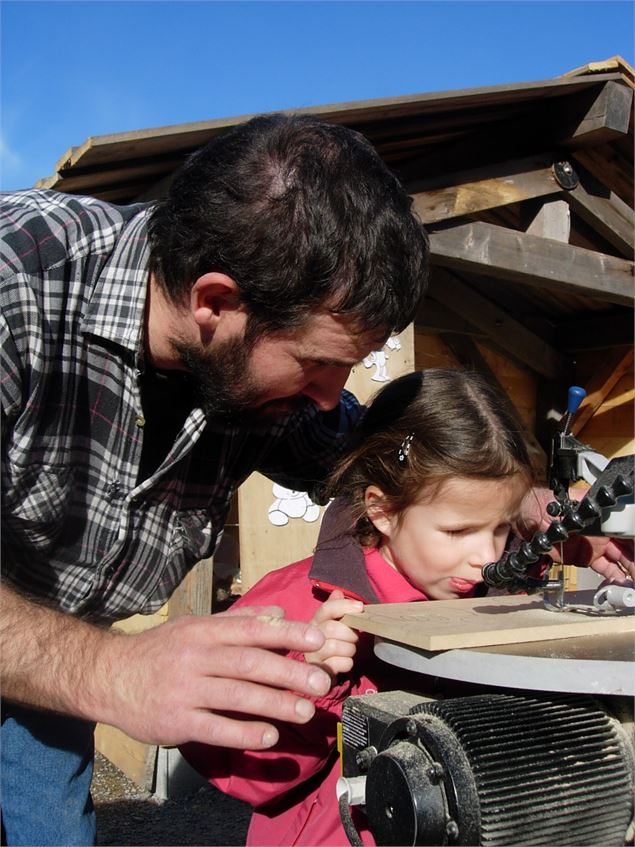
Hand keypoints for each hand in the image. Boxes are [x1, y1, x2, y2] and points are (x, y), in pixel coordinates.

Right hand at [92, 604, 332, 749]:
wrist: (109, 677)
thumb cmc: (160, 650)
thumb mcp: (195, 626)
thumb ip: (238, 621)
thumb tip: (279, 612)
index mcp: (204, 631)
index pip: (252, 629)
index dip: (287, 633)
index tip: (318, 640)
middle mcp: (196, 658)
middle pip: (249, 663)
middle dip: (289, 672)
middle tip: (322, 681)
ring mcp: (186, 690)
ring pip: (237, 696)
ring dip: (275, 704)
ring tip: (306, 712)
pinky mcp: (176, 721)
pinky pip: (216, 728)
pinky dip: (244, 733)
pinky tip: (269, 736)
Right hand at [304, 590, 362, 677]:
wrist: (324, 669)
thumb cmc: (334, 641)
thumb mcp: (335, 622)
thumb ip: (337, 607)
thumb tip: (338, 592)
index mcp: (315, 620)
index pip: (326, 608)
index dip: (344, 606)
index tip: (360, 607)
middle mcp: (309, 636)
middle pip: (331, 628)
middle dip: (349, 633)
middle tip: (354, 637)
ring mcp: (311, 654)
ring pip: (334, 647)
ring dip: (350, 649)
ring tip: (349, 650)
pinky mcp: (318, 671)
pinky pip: (338, 664)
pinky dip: (347, 663)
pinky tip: (345, 661)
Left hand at [519, 487, 633, 582]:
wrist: (527, 515)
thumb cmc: (549, 502)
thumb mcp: (576, 501)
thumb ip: (595, 506)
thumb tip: (613, 501)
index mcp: (603, 518)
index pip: (627, 532)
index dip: (633, 544)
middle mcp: (602, 533)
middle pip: (626, 549)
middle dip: (633, 561)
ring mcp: (594, 546)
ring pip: (619, 561)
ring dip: (628, 570)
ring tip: (633, 581)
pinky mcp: (584, 558)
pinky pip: (603, 568)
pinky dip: (614, 576)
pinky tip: (622, 582)